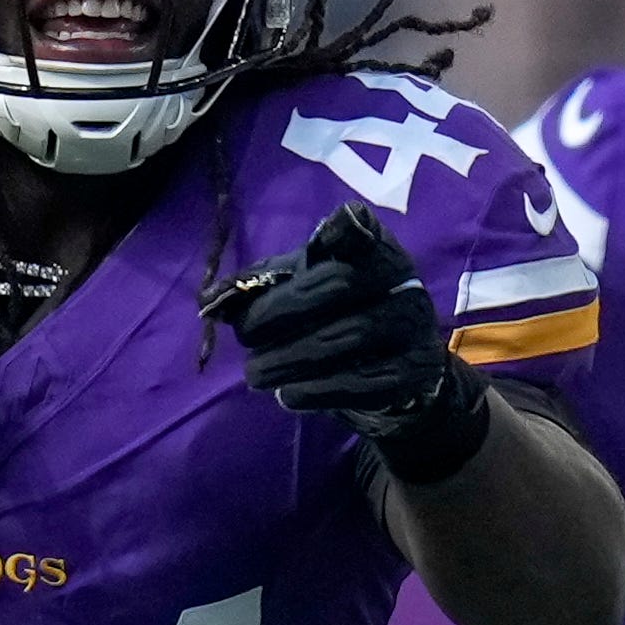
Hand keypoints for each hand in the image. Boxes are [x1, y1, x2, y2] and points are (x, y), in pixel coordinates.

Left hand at [211, 204, 491, 484]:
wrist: (398, 375)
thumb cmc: (340, 319)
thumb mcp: (305, 292)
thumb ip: (262, 287)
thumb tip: (210, 299)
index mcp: (372, 248)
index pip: (359, 228)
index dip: (338, 231)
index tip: (313, 245)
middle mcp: (401, 279)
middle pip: (339, 285)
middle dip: (281, 310)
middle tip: (245, 337)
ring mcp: (413, 326)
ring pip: (349, 335)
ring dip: (292, 358)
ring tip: (256, 374)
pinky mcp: (415, 372)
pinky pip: (365, 382)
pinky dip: (319, 391)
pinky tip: (288, 396)